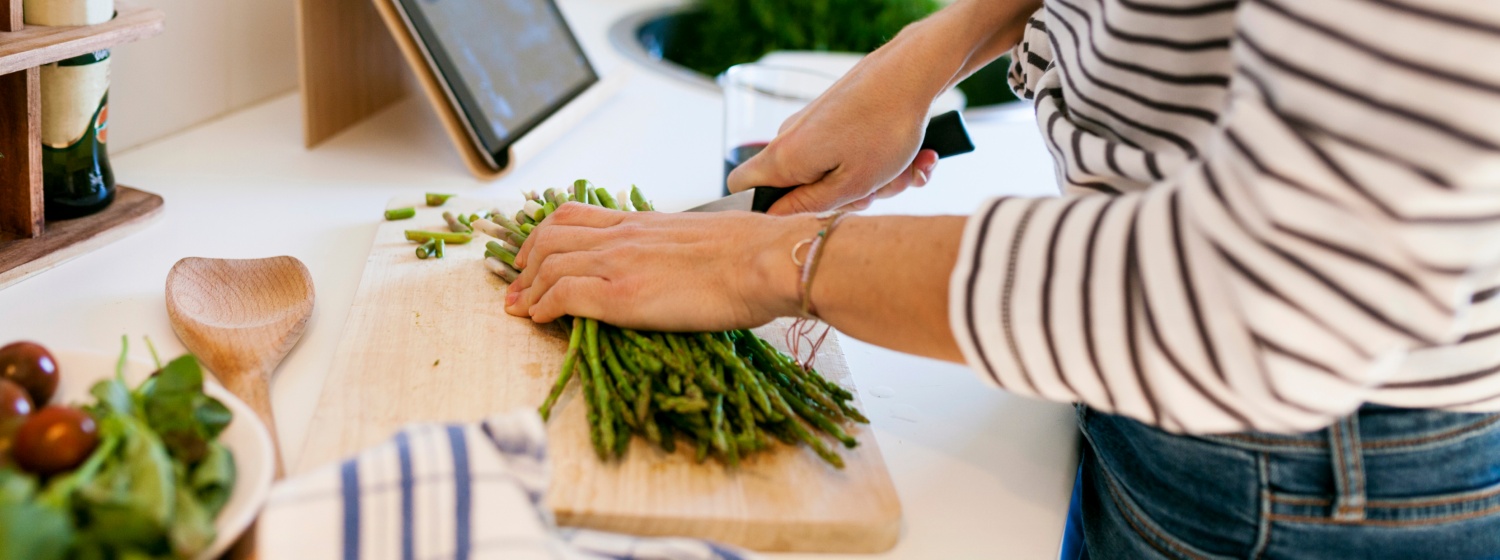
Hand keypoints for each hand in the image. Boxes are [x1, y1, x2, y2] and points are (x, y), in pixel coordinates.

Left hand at [504, 203, 815, 330]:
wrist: (768, 261)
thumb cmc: (754, 256)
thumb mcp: (704, 241)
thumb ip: (677, 250)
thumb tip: (677, 269)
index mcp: (643, 221)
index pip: (574, 215)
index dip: (542, 235)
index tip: (533, 258)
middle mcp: (624, 236)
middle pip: (550, 236)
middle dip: (525, 263)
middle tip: (516, 287)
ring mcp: (620, 263)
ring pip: (549, 264)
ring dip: (527, 288)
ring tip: (520, 308)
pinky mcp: (623, 296)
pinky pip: (563, 295)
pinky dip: (542, 307)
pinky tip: (538, 319)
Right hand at [726, 44, 943, 214]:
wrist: (912, 72)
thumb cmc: (883, 127)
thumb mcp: (851, 184)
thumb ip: (808, 206)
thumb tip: (777, 216)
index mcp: (783, 157)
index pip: (741, 187)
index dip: (759, 210)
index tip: (799, 218)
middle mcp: (791, 138)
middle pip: (800, 189)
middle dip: (843, 199)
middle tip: (874, 193)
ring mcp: (813, 127)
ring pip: (835, 173)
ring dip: (875, 180)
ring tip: (905, 170)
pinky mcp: (835, 119)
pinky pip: (852, 153)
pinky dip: (884, 161)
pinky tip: (918, 159)